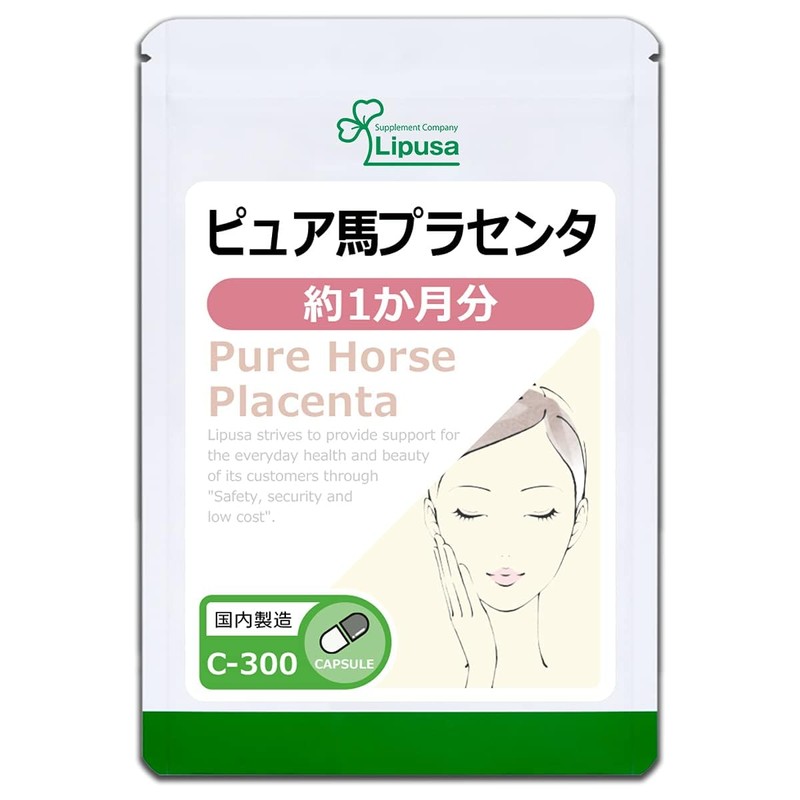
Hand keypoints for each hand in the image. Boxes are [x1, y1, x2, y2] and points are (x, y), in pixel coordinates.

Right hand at [432, 533, 496, 687]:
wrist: (482, 667)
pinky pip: (469, 596)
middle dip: (442, 558)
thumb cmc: (480, 645)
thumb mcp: (473, 624)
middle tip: (436, 537)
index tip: (437, 546)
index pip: (446, 582)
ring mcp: (464, 613)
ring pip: (454, 585)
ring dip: (450, 564)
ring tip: (444, 545)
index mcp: (454, 610)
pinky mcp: (474, 619)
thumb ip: (471, 608)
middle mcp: (456, 610)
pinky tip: (462, 567)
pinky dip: (465, 581)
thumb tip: (474, 593)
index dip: (441, 564)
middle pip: (446, 579)